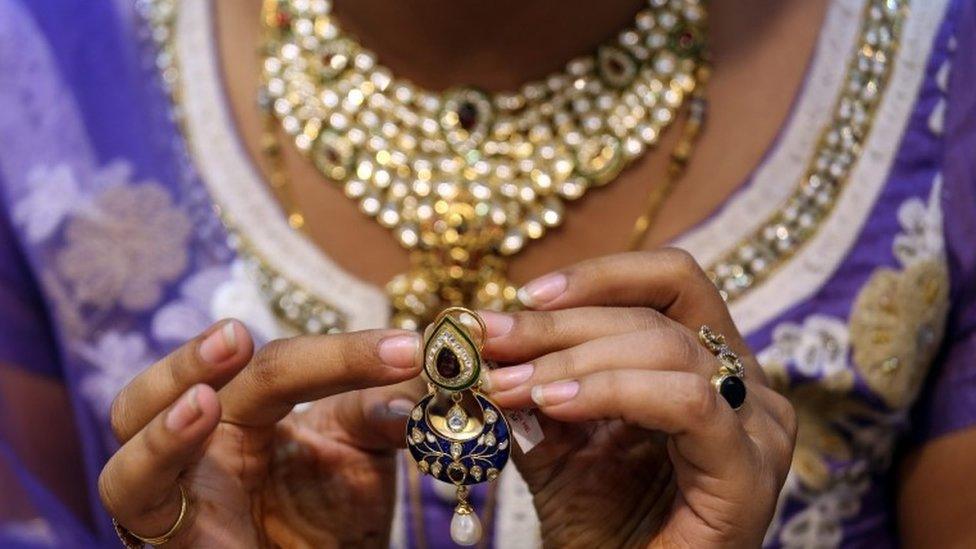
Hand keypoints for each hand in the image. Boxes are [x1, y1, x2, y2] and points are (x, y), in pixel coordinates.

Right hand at [98, 320, 421, 546]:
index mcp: (251, 404)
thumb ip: (382, 411)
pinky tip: (195, 417)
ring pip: (135, 416)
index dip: (345, 354)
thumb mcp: (363, 454)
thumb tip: (418, 375)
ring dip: (174, 385)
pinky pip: (134, 487)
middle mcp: (206, 430)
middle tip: (239, 334)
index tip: (407, 350)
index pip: (282, 365)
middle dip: (208, 355)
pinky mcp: (162, 527)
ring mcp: (175, 474)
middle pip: (195, 379)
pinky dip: (155, 452)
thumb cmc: (332, 517)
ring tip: (213, 375)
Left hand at [482, 250, 795, 547]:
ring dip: (575, 358)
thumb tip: (488, 330)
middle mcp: (743, 387)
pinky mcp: (747, 472)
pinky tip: (556, 402)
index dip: (599, 277)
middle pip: (661, 310)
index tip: (524, 295)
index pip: (670, 283)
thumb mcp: (556, 436)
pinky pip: (688, 402)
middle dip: (564, 322)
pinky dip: (614, 391)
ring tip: (510, 383)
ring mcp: (754, 428)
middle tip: (492, 337)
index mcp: (707, 366)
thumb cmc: (600, 527)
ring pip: (669, 347)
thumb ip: (534, 381)